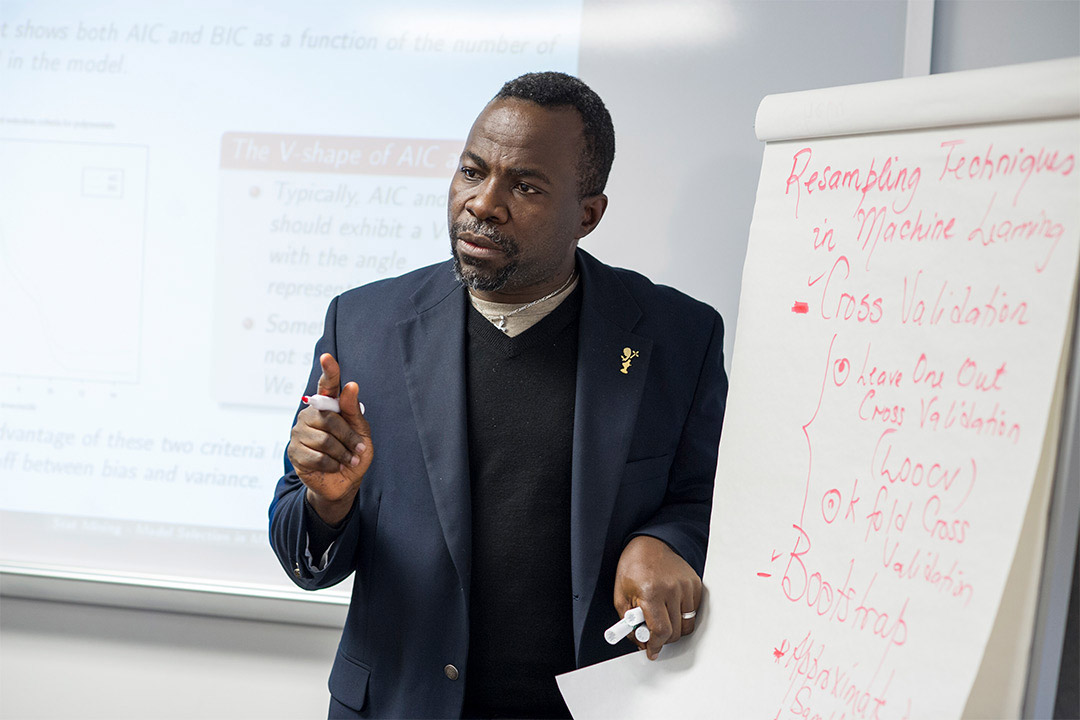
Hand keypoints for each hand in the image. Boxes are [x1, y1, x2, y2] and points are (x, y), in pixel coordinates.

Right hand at [287, 353, 373, 523]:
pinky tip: (334, 467)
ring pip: (324, 440)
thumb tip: (350, 386)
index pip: (328, 385)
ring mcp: (299, 432)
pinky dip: (332, 464)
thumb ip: (353, 411)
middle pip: (330, 419)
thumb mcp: (361, 433)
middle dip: (349, 438)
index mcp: (328, 406)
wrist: (344, 483)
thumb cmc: (354, 453)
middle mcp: (311, 414)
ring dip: (343, 454)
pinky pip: (317, 456)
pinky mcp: (294, 452)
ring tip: (348, 460)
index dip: (329, 371)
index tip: (327, 358)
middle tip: (359, 450)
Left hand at [614, 535, 701, 659]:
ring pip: (686, 625)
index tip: (651, 650)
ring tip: (661, 619)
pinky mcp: (695, 584)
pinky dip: (683, 616)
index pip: (660, 631)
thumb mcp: (621, 595)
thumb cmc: (633, 568)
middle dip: (662, 638)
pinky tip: (671, 607)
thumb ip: (628, 622)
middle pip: (675, 632)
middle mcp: (671, 589)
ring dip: (674, 629)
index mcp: (651, 592)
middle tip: (652, 633)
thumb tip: (640, 643)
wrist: (650, 544)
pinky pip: (693, 612)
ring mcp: (686, 586)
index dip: (655, 645)